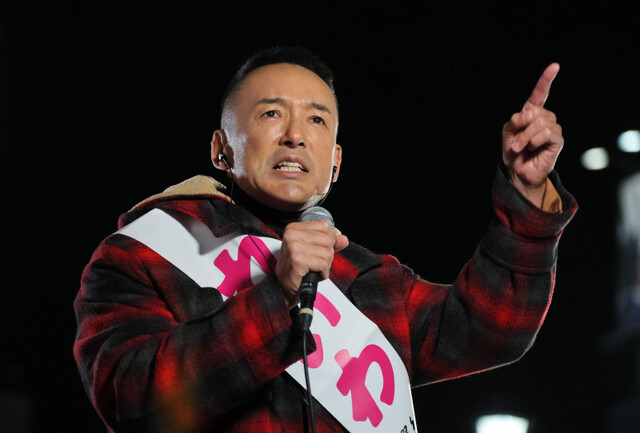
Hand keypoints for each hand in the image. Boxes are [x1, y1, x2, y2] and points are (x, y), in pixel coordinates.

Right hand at [275, 221, 348, 308]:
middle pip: (328, 240)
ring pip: (328, 253)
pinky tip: (312, 274)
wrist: (283, 288)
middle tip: (312, 263)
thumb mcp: (312, 251)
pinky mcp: (298, 260)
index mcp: (294, 228)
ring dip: (324, 266)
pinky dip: (322, 273)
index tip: (316, 251)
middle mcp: (292, 235)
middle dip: (326, 255)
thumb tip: (343, 239)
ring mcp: (294, 247)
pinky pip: (324, 264)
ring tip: (311, 269)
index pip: (325, 227)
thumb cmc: (295, 270)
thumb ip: (329, 243)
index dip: (327, 241)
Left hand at [502, 63, 563, 206]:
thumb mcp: (508, 132)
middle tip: (515, 141)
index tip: (555, 66)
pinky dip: (534, 141)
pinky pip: (546, 133)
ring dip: (525, 137)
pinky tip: (531, 148)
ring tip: (521, 147)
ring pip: (540, 123)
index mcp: (532, 113)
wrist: (517, 171)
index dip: (546, 80)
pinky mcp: (558, 140)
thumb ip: (515, 120)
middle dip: (521, 126)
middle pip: (535, 112)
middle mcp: (545, 118)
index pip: (541, 93)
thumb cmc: (513, 151)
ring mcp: (553, 128)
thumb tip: (527, 115)